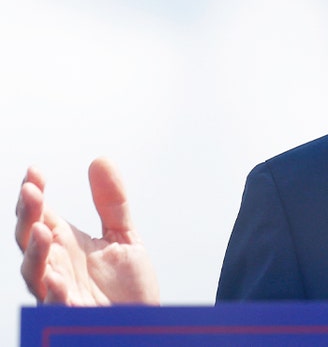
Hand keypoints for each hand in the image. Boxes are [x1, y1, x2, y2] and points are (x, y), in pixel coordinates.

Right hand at [14, 158, 159, 304]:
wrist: (142, 324)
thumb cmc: (126, 286)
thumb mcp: (123, 237)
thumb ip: (112, 203)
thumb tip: (100, 160)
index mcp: (64, 245)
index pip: (39, 215)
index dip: (33, 194)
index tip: (35, 171)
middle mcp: (55, 267)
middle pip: (30, 240)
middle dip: (28, 217)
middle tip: (32, 192)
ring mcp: (59, 292)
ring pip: (35, 273)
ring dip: (36, 252)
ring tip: (42, 230)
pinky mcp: (70, 316)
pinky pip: (55, 306)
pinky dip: (53, 294)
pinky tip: (56, 279)